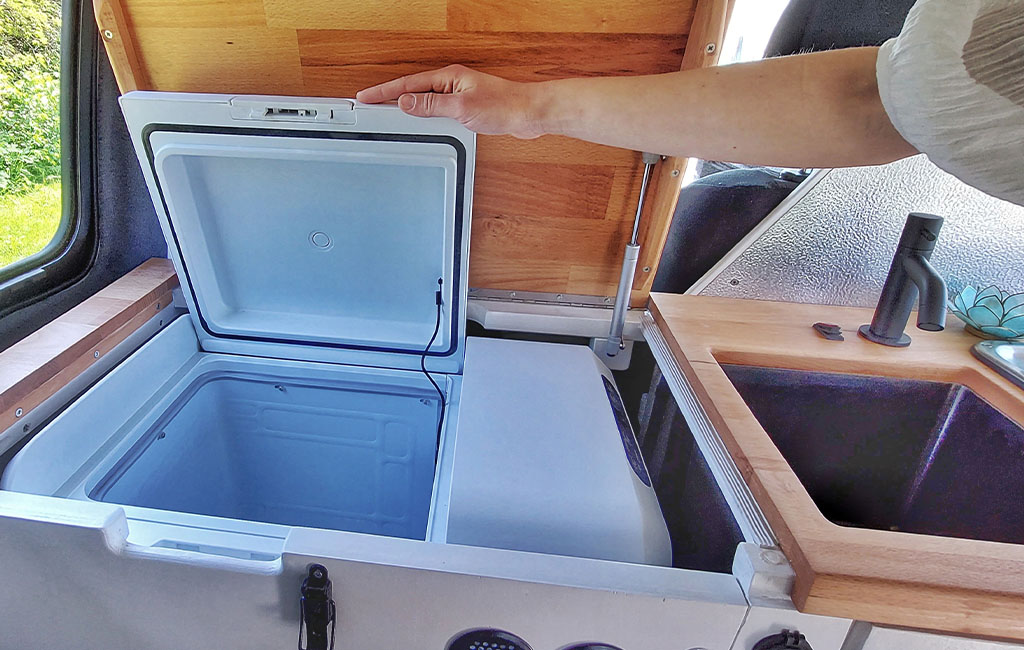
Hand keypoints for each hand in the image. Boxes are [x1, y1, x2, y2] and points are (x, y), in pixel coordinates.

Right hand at [356, 65, 546, 138]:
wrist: (528, 114)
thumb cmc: (504, 107)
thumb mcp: (462, 108)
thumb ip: (432, 106)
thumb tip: (406, 103)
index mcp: (449, 77)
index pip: (408, 84)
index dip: (384, 92)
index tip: (365, 97)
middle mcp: (452, 83)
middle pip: (413, 90)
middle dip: (390, 97)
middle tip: (369, 106)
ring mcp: (459, 94)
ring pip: (425, 101)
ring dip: (407, 107)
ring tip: (387, 115)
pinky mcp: (466, 107)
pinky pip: (437, 110)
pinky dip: (424, 116)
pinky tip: (420, 123)